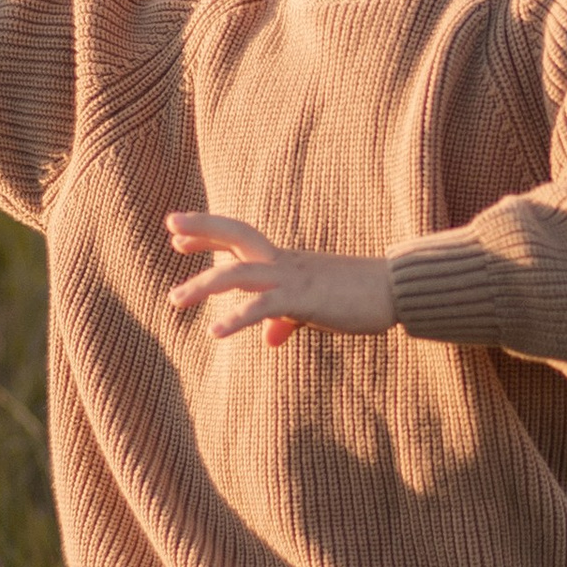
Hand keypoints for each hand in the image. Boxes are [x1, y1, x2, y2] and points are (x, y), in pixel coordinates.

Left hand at [166, 213, 399, 350]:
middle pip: (236, 236)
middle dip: (202, 229)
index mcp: (285, 261)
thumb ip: (288, 321)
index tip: (177, 235)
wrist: (395, 290)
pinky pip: (263, 307)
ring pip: (239, 274)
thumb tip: (270, 339)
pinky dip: (237, 318)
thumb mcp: (315, 310)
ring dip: (203, 285)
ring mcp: (292, 278)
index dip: (209, 234)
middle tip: (170, 227)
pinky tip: (216, 332)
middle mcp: (284, 262)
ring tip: (174, 299)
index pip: (241, 240)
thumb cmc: (358, 298)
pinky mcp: (303, 299)